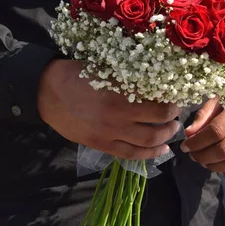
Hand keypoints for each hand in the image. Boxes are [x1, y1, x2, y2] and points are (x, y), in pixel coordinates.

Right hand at [38, 59, 181, 159]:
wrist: (46, 92)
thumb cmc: (76, 74)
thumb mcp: (106, 70)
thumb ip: (129, 79)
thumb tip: (155, 81)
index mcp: (121, 94)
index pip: (159, 102)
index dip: (173, 102)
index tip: (177, 97)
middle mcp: (119, 116)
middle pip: (159, 123)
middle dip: (173, 119)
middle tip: (177, 114)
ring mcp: (110, 134)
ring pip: (149, 141)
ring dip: (166, 137)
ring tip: (172, 131)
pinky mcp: (102, 145)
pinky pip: (131, 155)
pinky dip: (150, 154)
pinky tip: (161, 150)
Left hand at [180, 62, 224, 176]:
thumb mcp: (223, 94)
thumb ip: (206, 113)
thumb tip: (189, 134)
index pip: (216, 131)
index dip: (197, 142)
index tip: (185, 146)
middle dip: (204, 157)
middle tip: (194, 156)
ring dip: (217, 167)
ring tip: (206, 162)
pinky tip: (223, 168)